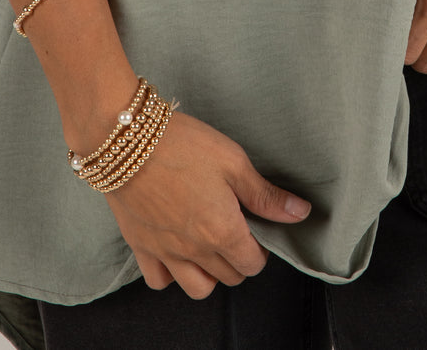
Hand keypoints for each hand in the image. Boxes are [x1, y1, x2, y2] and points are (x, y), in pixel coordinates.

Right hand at [103, 109, 311, 298]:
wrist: (127, 139)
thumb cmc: (184, 144)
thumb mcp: (233, 162)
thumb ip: (265, 195)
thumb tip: (300, 213)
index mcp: (223, 232)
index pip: (252, 264)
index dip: (260, 248)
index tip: (254, 226)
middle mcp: (195, 251)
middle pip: (228, 277)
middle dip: (238, 258)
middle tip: (234, 228)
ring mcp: (165, 252)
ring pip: (197, 288)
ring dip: (209, 273)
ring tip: (208, 244)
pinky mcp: (140, 246)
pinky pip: (160, 280)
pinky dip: (171, 273)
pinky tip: (176, 248)